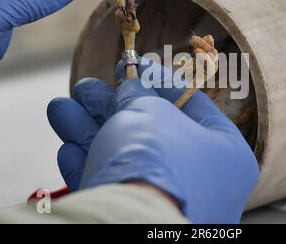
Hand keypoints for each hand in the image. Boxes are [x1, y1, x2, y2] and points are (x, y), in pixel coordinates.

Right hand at [47, 58, 258, 222]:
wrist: (130, 221)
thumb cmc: (157, 157)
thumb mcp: (151, 111)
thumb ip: (141, 95)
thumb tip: (131, 89)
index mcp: (224, 152)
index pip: (192, 106)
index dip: (159, 80)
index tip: (134, 65)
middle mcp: (201, 179)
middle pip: (151, 132)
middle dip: (111, 106)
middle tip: (88, 87)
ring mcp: (170, 201)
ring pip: (124, 158)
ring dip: (88, 131)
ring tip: (62, 106)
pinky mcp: (137, 218)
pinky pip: (113, 186)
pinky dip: (88, 165)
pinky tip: (66, 148)